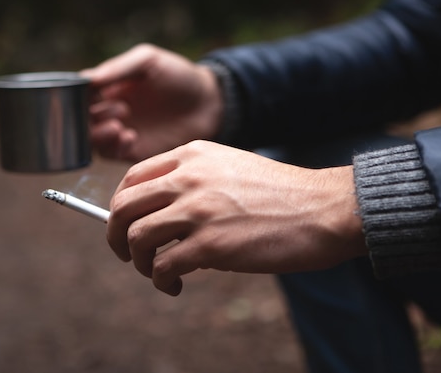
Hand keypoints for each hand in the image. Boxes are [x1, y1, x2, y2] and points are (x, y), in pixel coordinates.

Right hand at [81, 44, 222, 161]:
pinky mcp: (132, 150)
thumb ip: (119, 67)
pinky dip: (114, 147)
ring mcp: (120, 131)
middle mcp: (109, 110)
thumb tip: (88, 79)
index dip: (78, 98)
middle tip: (118, 110)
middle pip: (81, 119)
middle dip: (90, 118)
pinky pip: (111, 154)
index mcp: (109, 86)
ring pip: (92, 139)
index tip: (90, 96)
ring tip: (119, 126)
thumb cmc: (180, 76)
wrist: (209, 104)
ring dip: (99, 134)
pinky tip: (130, 137)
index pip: (80, 94)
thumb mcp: (149, 60)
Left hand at [107, 140, 365, 295]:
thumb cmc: (280, 194)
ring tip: (156, 272)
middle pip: (122, 207)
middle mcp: (188, 177)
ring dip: (138, 262)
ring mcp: (198, 210)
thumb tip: (157, 219)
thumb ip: (190, 182)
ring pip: (136, 237)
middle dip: (115, 236)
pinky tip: (175, 285)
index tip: (125, 224)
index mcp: (192, 155)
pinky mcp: (210, 244)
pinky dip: (160, 281)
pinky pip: (162, 266)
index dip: (119, 206)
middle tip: (126, 254)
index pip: (131, 177)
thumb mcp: (228, 168)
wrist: (325, 209)